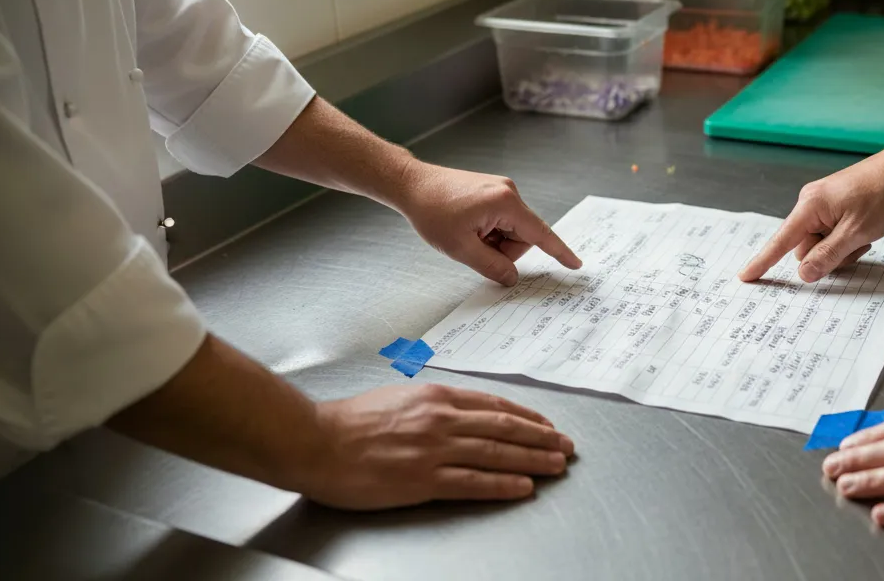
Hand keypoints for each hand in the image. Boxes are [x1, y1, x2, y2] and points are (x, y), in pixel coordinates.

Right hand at [306, 384, 574, 509]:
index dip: (526, 416)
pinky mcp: (422, 480)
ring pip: (496, 454)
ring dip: (533, 460)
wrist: (317, 441)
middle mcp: (441, 419)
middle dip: (541, 437)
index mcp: (436, 396)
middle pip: (504, 428)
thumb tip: (462, 412)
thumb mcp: (400, 397)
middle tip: (566, 446)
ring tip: (557, 466)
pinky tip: (524, 487)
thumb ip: (433, 404)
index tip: (546, 425)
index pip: (493, 406)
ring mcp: (434, 450)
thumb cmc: (351, 422)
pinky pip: (473, 483)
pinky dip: (503, 484)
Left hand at [400, 163, 580, 284]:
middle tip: (474, 249)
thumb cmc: (432, 210)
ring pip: (511, 230)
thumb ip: (491, 266)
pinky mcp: (492, 190)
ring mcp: (501, 189)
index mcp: (505, 203)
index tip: (575, 264)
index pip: (540, 234)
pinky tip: (468, 226)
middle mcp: (509, 192)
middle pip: (522, 236)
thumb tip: (512, 278)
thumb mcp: (460, 248)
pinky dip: (489, 230)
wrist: (412, 184)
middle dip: (503, 250)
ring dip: (494, 241)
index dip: (559, 252)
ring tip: (466, 235)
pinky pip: (502, 220)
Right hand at [739, 152, 883, 282]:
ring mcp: (821, 204)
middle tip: (856, 248)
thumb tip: (803, 274)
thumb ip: (828, 256)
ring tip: (863, 238)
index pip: (781, 241)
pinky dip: (844, 239)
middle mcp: (810, 204)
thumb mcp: (856, 233)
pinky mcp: (832, 206)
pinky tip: (863, 231)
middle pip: (805, 247)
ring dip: (839, 249)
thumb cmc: (881, 195)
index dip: (763, 262)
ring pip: (820, 243)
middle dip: (827, 256)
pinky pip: (829, 233)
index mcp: (810, 207)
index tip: (745, 277)